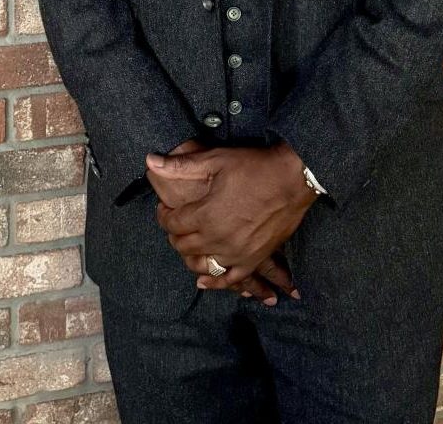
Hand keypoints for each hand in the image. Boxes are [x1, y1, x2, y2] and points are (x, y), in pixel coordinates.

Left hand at [146, 141, 316, 293]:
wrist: (292, 179)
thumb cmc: (253, 167)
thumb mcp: (215, 159)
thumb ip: (180, 165)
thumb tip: (150, 161)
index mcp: (204, 214)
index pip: (172, 223)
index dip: (164, 215)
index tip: (165, 209)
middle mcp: (216, 239)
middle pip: (183, 245)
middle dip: (174, 234)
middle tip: (177, 223)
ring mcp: (235, 253)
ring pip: (202, 265)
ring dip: (190, 256)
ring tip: (189, 244)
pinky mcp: (253, 260)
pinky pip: (229, 280)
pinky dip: (214, 282)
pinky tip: (204, 280)